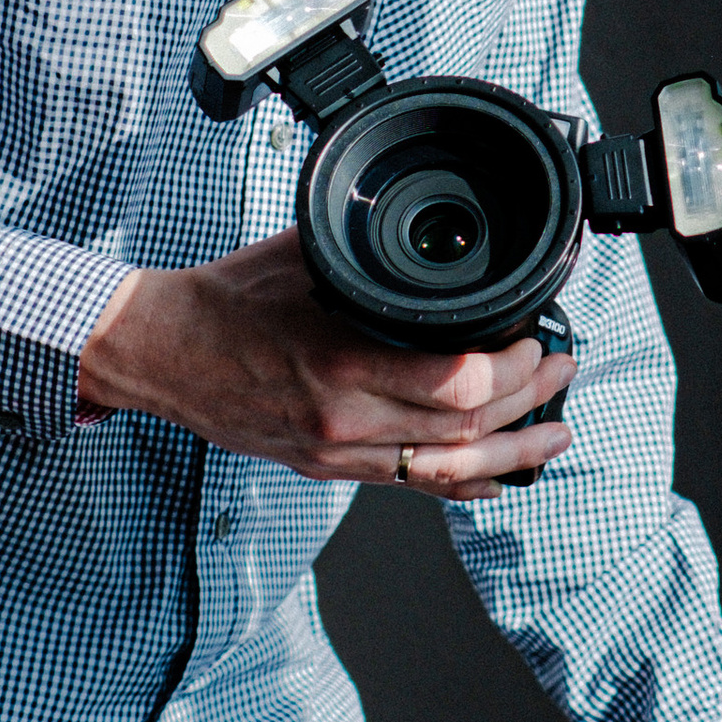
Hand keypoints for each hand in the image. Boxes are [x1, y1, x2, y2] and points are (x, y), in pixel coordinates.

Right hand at [78, 237, 573, 495]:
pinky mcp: (326, 466)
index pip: (454, 388)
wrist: (158, 352)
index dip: (512, 372)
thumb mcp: (304, 257)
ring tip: (555, 435)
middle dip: (529, 405)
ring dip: (511, 455)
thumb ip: (370, 256)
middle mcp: (342, 422)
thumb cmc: (224, 300)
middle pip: (464, 431)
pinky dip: (460, 483)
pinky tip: (497, 477)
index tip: (536, 343)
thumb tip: (432, 236)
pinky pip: (407, 485)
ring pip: (445, 471)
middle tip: (562, 373)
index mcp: (340, 366)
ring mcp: (334, 453)